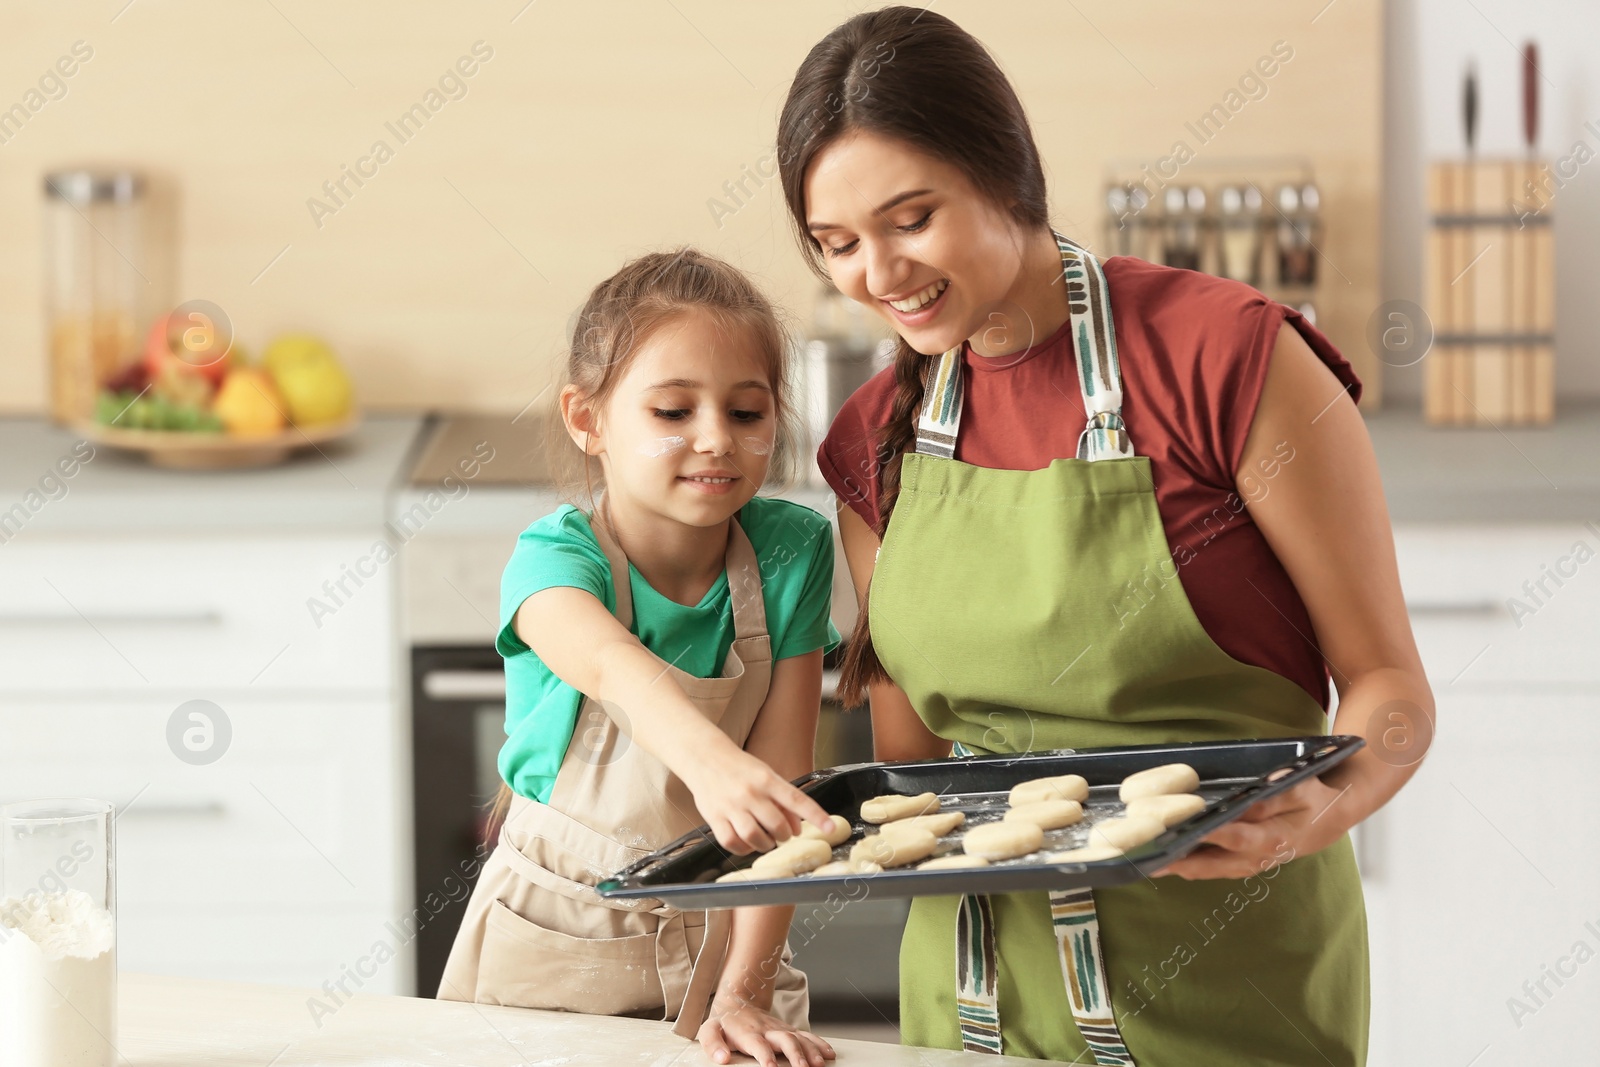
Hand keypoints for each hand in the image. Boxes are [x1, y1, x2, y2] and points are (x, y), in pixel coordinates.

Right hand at [684, 748, 831, 854]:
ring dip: (765, 844)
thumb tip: (798, 828)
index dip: (816, 816)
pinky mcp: (714, 818)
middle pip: (777, 825)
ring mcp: (730, 806)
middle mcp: (750, 793)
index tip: (830, 829)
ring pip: (755, 837)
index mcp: (766, 779)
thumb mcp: (766, 775)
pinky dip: (744, 849)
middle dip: (785, 835)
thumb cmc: (740, 768)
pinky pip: (732, 843)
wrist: (704, 757)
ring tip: (765, 839)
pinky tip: (747, 842)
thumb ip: (783, 800)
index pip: (797, 799)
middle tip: (782, 833)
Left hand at [698, 995, 835, 1066]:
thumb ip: (712, 1044)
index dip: (765, 1055)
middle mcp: (767, 1030)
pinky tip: (829, 1054)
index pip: (758, 1044)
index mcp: (748, 1033)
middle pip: (785, 1040)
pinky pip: (807, 1036)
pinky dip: (819, 1044)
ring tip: (819, 1064)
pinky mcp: (789, 1030)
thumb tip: (721, 1058)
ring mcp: (780, 1029)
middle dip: (796, 1054)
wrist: (738, 1001)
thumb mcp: (710, 1030)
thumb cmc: (725, 1022)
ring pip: (799, 1037)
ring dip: (811, 1051)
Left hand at [1153, 775, 1353, 880]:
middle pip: (1213, 864)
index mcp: (1273, 837)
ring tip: (1149, 862)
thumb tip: (1247, 797)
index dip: (1208, 836)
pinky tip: (1167, 858)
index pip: (1234, 837)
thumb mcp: (1299, 788)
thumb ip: (1272, 794)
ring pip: (1209, 870)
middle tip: (1150, 860)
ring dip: (1180, 867)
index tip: (1182, 833)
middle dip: (1180, 863)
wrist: (1329, 819)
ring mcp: (1249, 864)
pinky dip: (1190, 865)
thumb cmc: (1313, 799)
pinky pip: (1212, 868)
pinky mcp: (1243, 864)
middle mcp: (1257, 857)